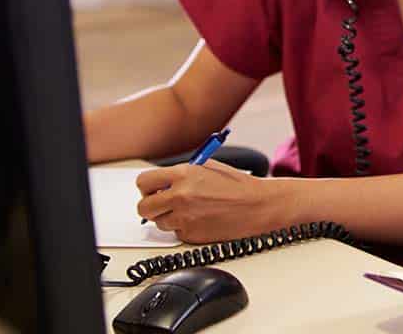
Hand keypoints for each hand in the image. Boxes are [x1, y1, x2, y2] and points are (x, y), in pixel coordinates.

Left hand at [136, 160, 289, 242]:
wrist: (259, 206)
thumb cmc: (239, 187)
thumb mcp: (208, 168)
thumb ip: (181, 174)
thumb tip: (161, 182)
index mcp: (183, 175)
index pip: (143, 182)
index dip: (147, 187)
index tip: (153, 190)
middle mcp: (180, 196)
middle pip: (144, 207)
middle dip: (152, 206)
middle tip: (164, 204)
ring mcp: (184, 217)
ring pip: (159, 223)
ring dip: (170, 218)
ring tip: (191, 211)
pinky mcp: (191, 235)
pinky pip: (176, 233)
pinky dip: (185, 228)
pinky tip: (202, 220)